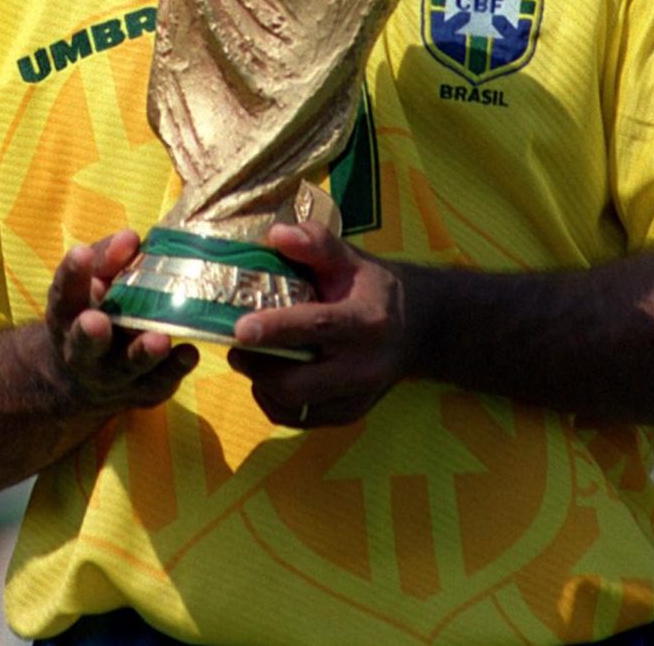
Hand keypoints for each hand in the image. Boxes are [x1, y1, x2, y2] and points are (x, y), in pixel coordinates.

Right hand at [45, 229, 197, 411]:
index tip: (80, 253)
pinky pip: (159, 382)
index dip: (72, 273)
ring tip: (159, 340)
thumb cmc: (97, 306)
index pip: (64, 292)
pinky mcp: (143, 390)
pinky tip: (189, 353)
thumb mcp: (93, 277)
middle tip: (96, 322)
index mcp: (67, 315)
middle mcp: (83, 350)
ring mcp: (113, 375)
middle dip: (90, 334)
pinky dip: (175, 370)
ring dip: (142, 354)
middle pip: (84, 344)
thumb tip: (130, 239)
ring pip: (126, 367)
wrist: (85, 375)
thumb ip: (109, 256)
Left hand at [227, 222, 415, 427]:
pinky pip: (300, 419)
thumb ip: (315, 243)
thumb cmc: (374, 287)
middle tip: (235, 345)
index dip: (276, 330)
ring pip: (295, 407)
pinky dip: (276, 402)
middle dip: (258, 367)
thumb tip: (276, 234)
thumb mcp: (350, 257)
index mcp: (367, 321)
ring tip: (250, 358)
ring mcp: (359, 396)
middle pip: (299, 383)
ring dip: (262, 385)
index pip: (317, 328)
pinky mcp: (350, 415)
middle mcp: (365, 366)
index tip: (239, 329)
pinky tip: (270, 378)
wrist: (418, 327)